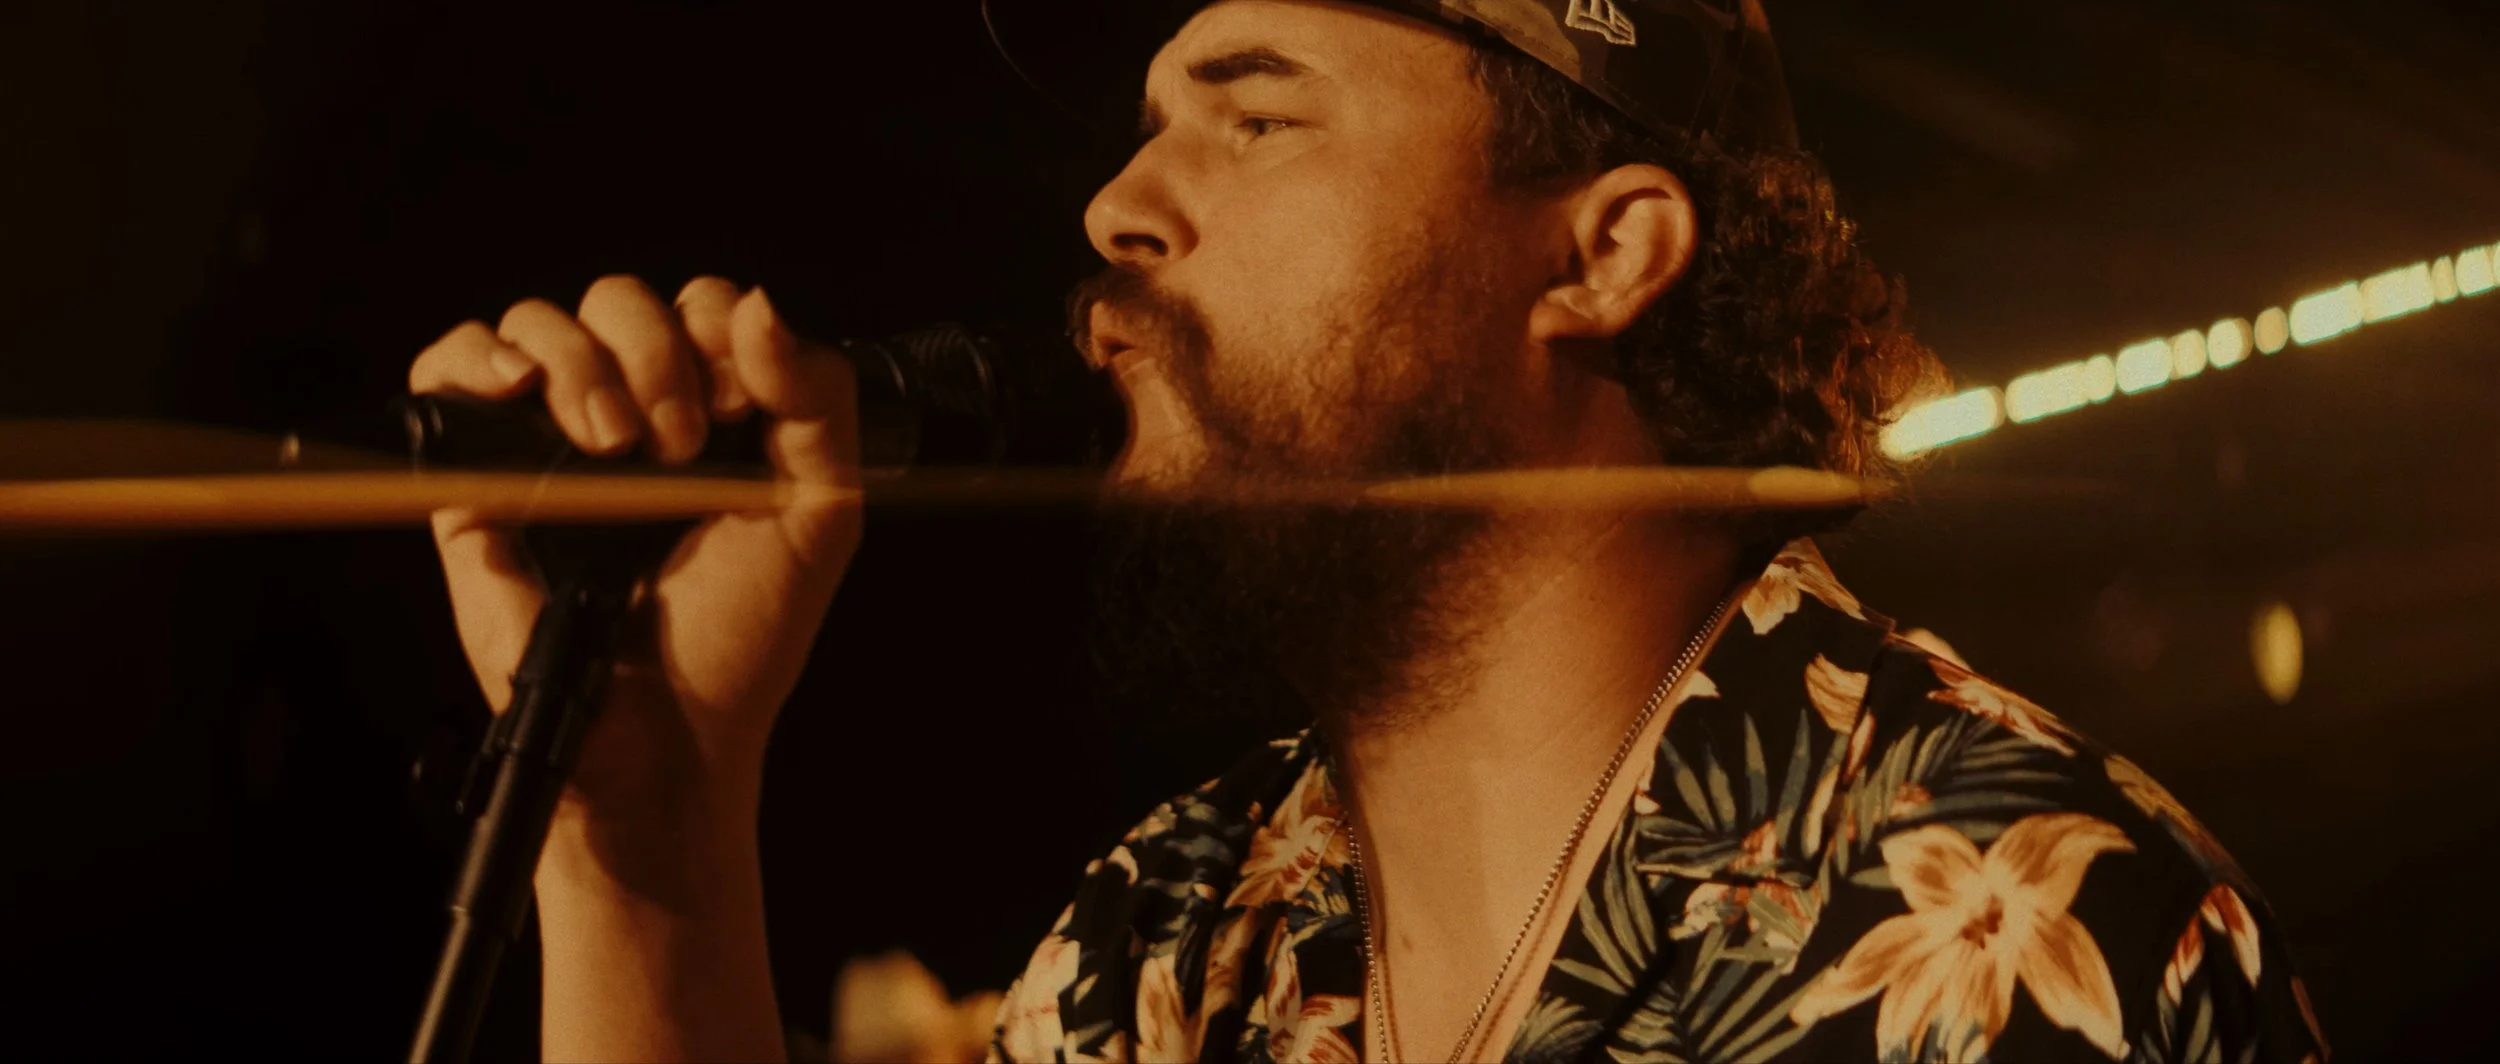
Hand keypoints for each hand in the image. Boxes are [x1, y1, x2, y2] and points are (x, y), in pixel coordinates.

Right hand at [408, 275, 859, 828]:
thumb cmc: (744, 632)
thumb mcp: (822, 509)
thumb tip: (756, 303)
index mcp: (705, 409)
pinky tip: (519, 389)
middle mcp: (624, 413)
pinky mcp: (475, 478)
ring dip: (584, 364)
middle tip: (677, 444)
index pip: (700, 305)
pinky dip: (475, 358)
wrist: (669, 731)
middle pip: (617, 299)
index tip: (737, 412)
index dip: (718, 336)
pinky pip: (445, 369)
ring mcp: (545, 441)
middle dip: (655, 352)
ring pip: (538, 322)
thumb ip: (818, 398)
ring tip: (614, 448)